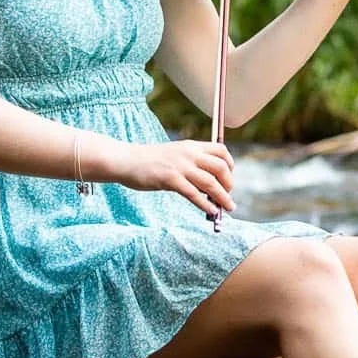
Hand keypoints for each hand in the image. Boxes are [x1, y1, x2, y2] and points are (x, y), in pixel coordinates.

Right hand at [112, 139, 234, 221]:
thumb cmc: (151, 161)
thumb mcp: (176, 154)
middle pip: (220, 167)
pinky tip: (210, 211)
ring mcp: (180, 166)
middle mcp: (189, 154)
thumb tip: (211, 183)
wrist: (127, 160)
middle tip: (227, 196)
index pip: (221, 151)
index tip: (229, 178)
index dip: (230, 165)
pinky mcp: (170, 179)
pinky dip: (205, 204)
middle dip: (228, 184)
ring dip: (222, 197)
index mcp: (191, 146)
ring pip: (210, 182)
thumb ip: (192, 162)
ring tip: (228, 208)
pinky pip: (193, 194)